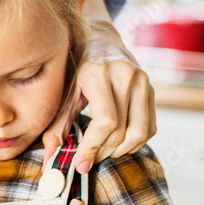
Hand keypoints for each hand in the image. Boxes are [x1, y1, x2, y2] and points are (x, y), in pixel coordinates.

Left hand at [42, 0, 155, 172]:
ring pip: (140, 132)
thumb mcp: (63, 93)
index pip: (105, 122)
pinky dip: (135, 143)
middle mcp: (125, 75)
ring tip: (102, 151)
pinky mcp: (152, 89)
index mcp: (98, 73)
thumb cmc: (77, 68)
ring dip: (121, 150)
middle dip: (103, 152)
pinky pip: (150, 128)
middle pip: (122, 130)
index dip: (93, 148)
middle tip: (88, 159)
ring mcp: (143, 81)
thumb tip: (51, 160)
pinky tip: (117, 143)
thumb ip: (57, 126)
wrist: (101, 39)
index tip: (80, 165)